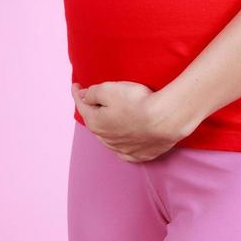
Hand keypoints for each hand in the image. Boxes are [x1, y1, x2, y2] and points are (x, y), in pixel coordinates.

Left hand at [72, 81, 194, 162]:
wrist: (165, 119)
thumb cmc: (137, 102)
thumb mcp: (109, 89)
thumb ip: (93, 92)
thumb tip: (83, 96)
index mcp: (96, 123)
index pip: (82, 105)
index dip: (78, 94)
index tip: (76, 86)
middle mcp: (106, 139)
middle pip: (96, 123)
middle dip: (93, 112)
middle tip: (94, 101)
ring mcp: (124, 149)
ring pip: (110, 138)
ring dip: (108, 129)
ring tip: (110, 120)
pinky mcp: (141, 154)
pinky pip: (127, 152)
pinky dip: (123, 146)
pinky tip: (126, 143)